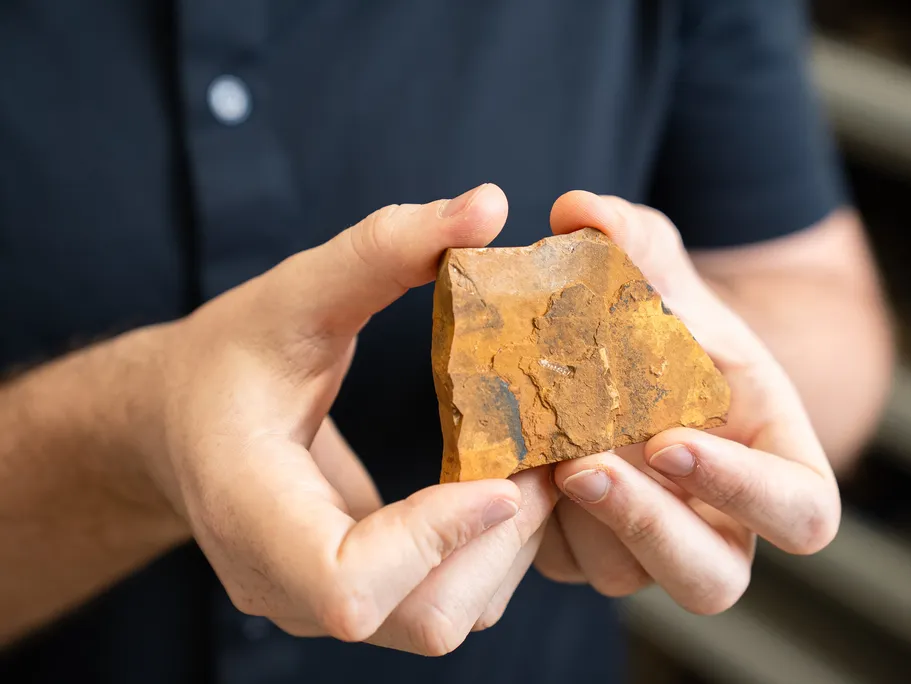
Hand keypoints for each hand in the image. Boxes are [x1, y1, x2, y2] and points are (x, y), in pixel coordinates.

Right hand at [147, 184, 557, 654]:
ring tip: (532, 466)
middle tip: (544, 457)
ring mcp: (317, 605)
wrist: (180, 421)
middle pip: (421, 618)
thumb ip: (383, 247)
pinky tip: (503, 487)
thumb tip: (488, 203)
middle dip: (501, 540)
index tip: (504, 474)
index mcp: (251, 513)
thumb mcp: (294, 292)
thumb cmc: (227, 358)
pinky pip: (442, 604)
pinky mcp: (356, 598)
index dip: (437, 539)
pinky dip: (489, 555)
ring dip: (507, 550)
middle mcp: (283, 585)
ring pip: (444, 621)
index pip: (349, 586)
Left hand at [533, 191, 840, 613]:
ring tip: (538, 455)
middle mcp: (718, 520)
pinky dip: (536, 523)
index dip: (746, 491)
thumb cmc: (670, 317)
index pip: (803, 513)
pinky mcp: (584, 549)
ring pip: (626, 577)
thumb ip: (635, 240)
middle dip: (649, 527)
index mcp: (772, 463)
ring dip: (581, 522)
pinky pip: (564, 562)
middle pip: (712, 579)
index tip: (669, 439)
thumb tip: (579, 211)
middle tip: (584, 465)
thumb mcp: (661, 272)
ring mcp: (650, 545)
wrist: (625, 353)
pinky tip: (514, 465)